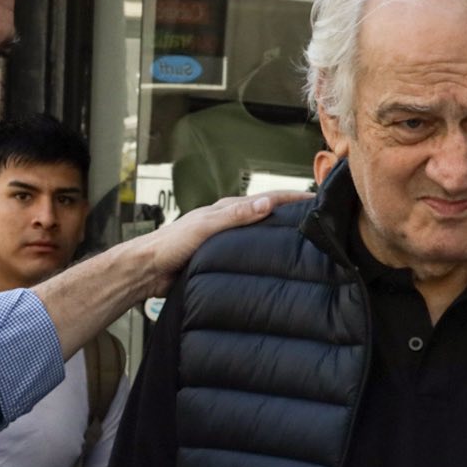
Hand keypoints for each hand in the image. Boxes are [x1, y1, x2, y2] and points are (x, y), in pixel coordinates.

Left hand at [140, 190, 301, 291]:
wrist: (148, 269)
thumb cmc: (170, 244)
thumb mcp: (206, 226)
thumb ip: (236, 215)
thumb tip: (267, 202)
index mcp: (226, 208)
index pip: (267, 198)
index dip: (292, 197)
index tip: (317, 198)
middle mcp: (228, 221)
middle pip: (266, 214)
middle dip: (291, 214)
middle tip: (318, 220)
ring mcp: (224, 239)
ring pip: (259, 234)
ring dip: (278, 235)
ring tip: (304, 242)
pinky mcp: (220, 257)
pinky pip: (249, 253)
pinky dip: (264, 253)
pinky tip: (274, 263)